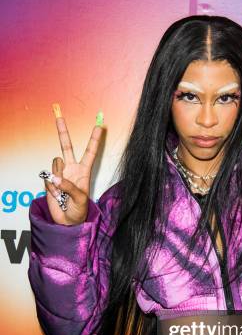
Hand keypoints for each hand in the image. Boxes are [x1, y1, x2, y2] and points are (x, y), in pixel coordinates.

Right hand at [42, 110, 104, 224]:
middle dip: (62, 130)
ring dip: (58, 177)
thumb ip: (69, 187)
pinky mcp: (49, 179)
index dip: (94, 139)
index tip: (100, 125)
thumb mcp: (80, 199)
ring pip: (55, 163)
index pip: (90, 152)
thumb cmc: (79, 211)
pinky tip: (56, 195)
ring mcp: (59, 173)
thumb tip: (56, 177)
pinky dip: (51, 187)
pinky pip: (47, 177)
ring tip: (62, 191)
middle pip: (66, 146)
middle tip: (58, 114)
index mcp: (84, 171)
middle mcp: (71, 168)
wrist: (67, 221)